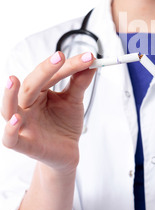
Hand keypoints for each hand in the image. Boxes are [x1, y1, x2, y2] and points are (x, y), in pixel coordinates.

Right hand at [1, 51, 95, 173]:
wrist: (67, 152)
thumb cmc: (65, 124)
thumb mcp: (73, 101)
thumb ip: (79, 83)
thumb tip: (90, 63)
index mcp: (37, 92)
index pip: (49, 75)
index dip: (68, 65)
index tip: (88, 57)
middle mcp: (26, 106)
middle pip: (29, 86)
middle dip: (44, 71)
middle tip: (60, 57)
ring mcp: (23, 125)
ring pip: (8, 109)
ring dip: (9, 95)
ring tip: (13, 79)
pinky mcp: (25, 145)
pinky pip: (10, 138)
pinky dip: (10, 129)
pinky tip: (17, 119)